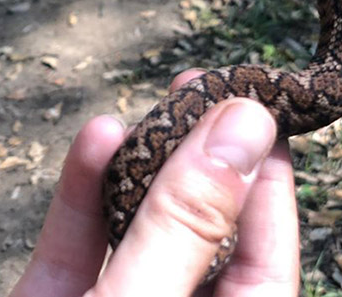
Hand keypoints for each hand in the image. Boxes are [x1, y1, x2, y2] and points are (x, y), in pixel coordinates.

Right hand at [9, 70, 299, 296]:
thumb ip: (186, 224)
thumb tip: (243, 128)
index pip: (265, 257)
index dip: (267, 179)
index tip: (259, 109)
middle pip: (198, 229)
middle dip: (200, 155)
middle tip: (202, 85)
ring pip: (136, 228)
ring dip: (142, 161)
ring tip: (160, 99)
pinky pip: (74, 242)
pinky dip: (82, 190)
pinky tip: (96, 136)